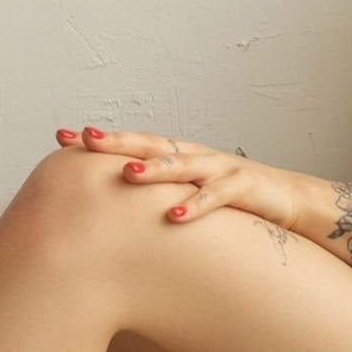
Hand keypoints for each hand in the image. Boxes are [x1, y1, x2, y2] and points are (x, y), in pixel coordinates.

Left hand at [53, 125, 297, 227]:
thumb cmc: (232, 200)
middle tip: (85, 138)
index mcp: (180, 155)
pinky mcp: (244, 188)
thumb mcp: (191, 195)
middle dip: (118, 141)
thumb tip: (109, 215)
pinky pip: (217, 197)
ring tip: (126, 173)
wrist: (289, 199)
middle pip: (152, 144)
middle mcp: (196, 156)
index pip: (134, 143)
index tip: (62, 135)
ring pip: (183, 166)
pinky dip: (197, 205)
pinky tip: (175, 216)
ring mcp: (220, 169)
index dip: (101, 140)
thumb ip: (158, 197)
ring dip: (154, 170)